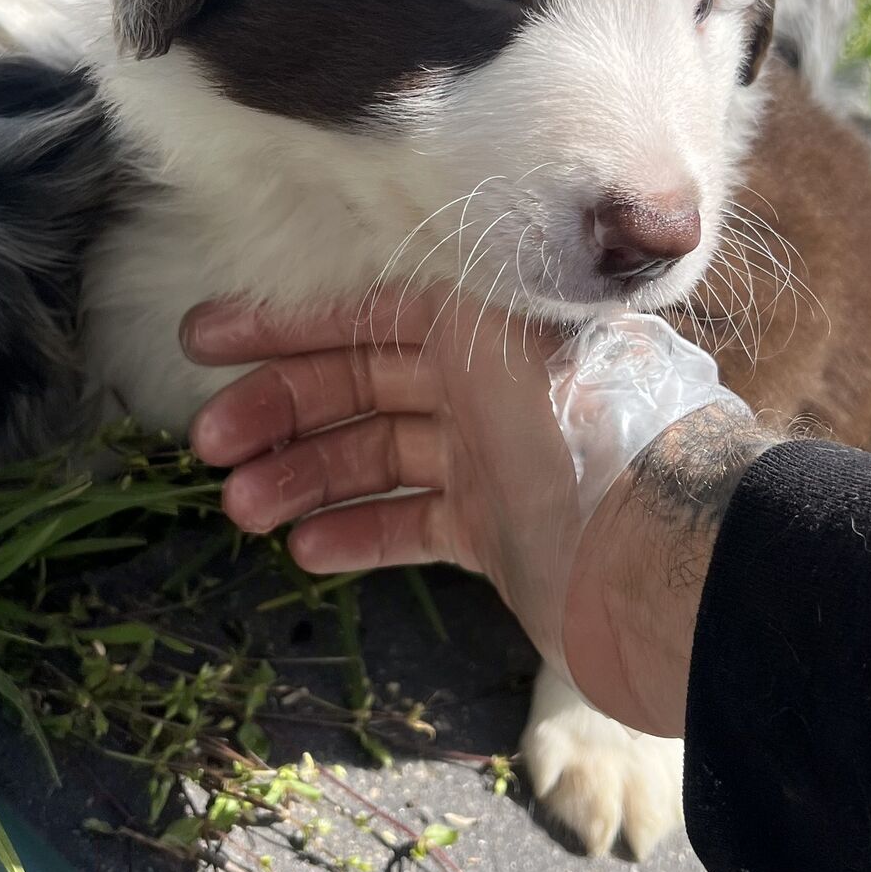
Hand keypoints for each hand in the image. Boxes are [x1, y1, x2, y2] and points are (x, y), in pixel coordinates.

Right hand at [181, 288, 768, 736]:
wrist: (670, 570)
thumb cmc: (589, 446)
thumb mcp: (503, 348)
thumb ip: (443, 317)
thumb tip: (375, 301)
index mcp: (491, 327)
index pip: (365, 315)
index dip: (280, 327)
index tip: (201, 343)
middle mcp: (493, 385)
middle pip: (362, 386)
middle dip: (280, 411)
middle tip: (207, 447)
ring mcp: (497, 461)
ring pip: (379, 458)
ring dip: (306, 479)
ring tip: (243, 511)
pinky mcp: (506, 533)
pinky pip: (414, 522)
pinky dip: (360, 533)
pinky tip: (306, 549)